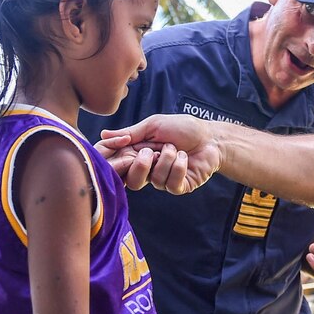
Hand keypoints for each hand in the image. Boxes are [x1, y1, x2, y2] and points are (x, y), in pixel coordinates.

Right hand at [97, 114, 216, 193]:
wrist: (210, 137)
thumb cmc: (182, 128)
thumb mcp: (153, 126)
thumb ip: (130, 133)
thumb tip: (103, 134)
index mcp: (136, 154)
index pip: (116, 165)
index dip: (114, 161)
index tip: (120, 148)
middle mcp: (147, 170)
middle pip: (130, 180)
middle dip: (141, 163)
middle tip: (152, 149)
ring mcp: (163, 180)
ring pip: (153, 180)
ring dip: (166, 159)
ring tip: (176, 148)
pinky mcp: (179, 186)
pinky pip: (171, 184)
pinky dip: (178, 167)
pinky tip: (184, 157)